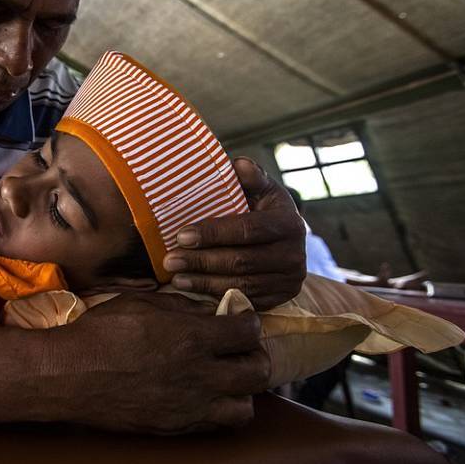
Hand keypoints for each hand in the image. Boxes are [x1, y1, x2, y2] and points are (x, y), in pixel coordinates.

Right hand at [50, 292, 268, 433]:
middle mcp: (199, 374)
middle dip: (254, 354)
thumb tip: (208, 310)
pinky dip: (220, 410)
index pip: (249, 330)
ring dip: (242, 389)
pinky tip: (205, 395)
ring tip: (226, 377)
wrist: (70, 375)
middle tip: (239, 348)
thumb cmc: (101, 333)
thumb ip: (181, 307)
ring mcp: (190, 405)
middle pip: (258, 370)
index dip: (247, 320)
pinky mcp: (177, 426)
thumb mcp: (141, 303)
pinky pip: (218, 424)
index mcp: (192, 337)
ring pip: (246, 405)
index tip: (238, 318)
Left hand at [164, 157, 305, 309]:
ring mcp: (289, 280)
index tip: (182, 235)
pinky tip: (192, 287)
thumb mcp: (261, 188)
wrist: (285, 240)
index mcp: (288, 222)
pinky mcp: (280, 298)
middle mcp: (294, 254)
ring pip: (241, 283)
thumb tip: (237, 164)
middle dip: (201, 260)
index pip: (247, 229)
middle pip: (241, 260)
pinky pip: (244, 299)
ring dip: (204, 281)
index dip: (213, 234)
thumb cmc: (264, 208)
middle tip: (170, 259)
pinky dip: (215, 294)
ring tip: (175, 275)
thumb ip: (250, 176)